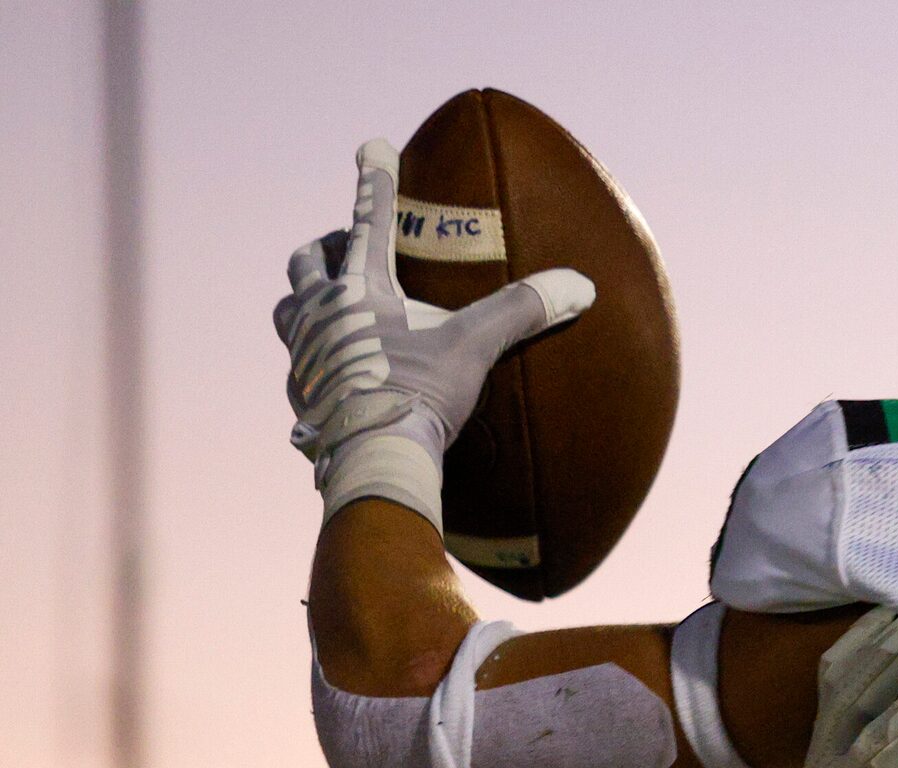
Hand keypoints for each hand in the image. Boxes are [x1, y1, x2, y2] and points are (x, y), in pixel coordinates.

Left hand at [273, 138, 593, 523]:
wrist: (373, 459)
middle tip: (342, 244)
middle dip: (324, 247)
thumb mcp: (473, 347)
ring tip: (327, 307)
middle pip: (307, 263)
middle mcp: (321, 314)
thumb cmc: (418, 395)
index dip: (376, 182)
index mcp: (360, 292)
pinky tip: (338, 375)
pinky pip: (302, 367)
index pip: (369, 222)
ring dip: (306, 301)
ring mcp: (305, 355)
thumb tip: (578, 285)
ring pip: (289, 311)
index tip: (373, 146)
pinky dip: (317, 360)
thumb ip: (521, 311)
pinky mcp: (303, 397)